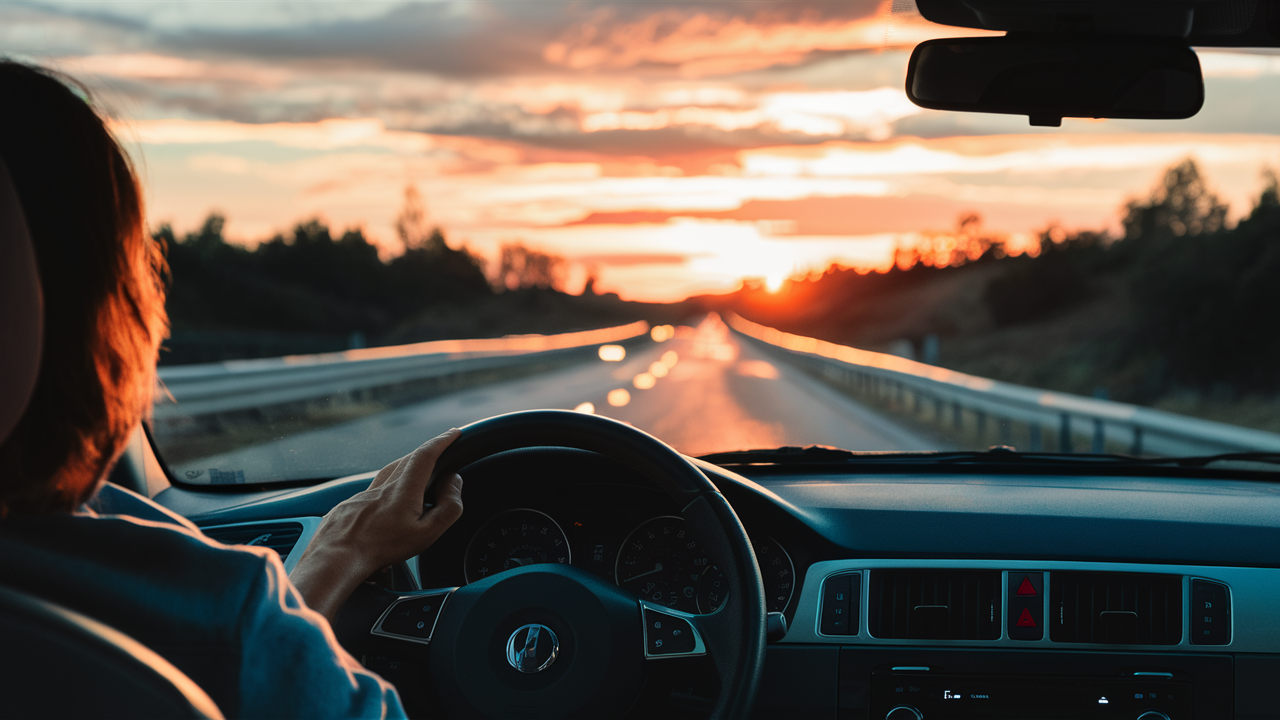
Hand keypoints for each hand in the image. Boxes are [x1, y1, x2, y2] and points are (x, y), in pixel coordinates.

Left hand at [289, 429, 464, 621]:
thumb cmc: (381, 549)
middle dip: (427, 451)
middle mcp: (383, 485)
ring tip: (418, 474)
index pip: (426, 455)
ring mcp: (364, 493)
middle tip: (441, 451)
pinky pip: (375, 486)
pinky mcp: (351, 503)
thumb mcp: (426, 533)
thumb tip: (454, 482)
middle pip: (408, 459)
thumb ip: (448, 507)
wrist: (336, 557)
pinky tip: (389, 500)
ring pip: (390, 471)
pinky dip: (388, 484)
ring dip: (407, 465)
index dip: (442, 441)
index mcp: (404, 489)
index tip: (454, 433)